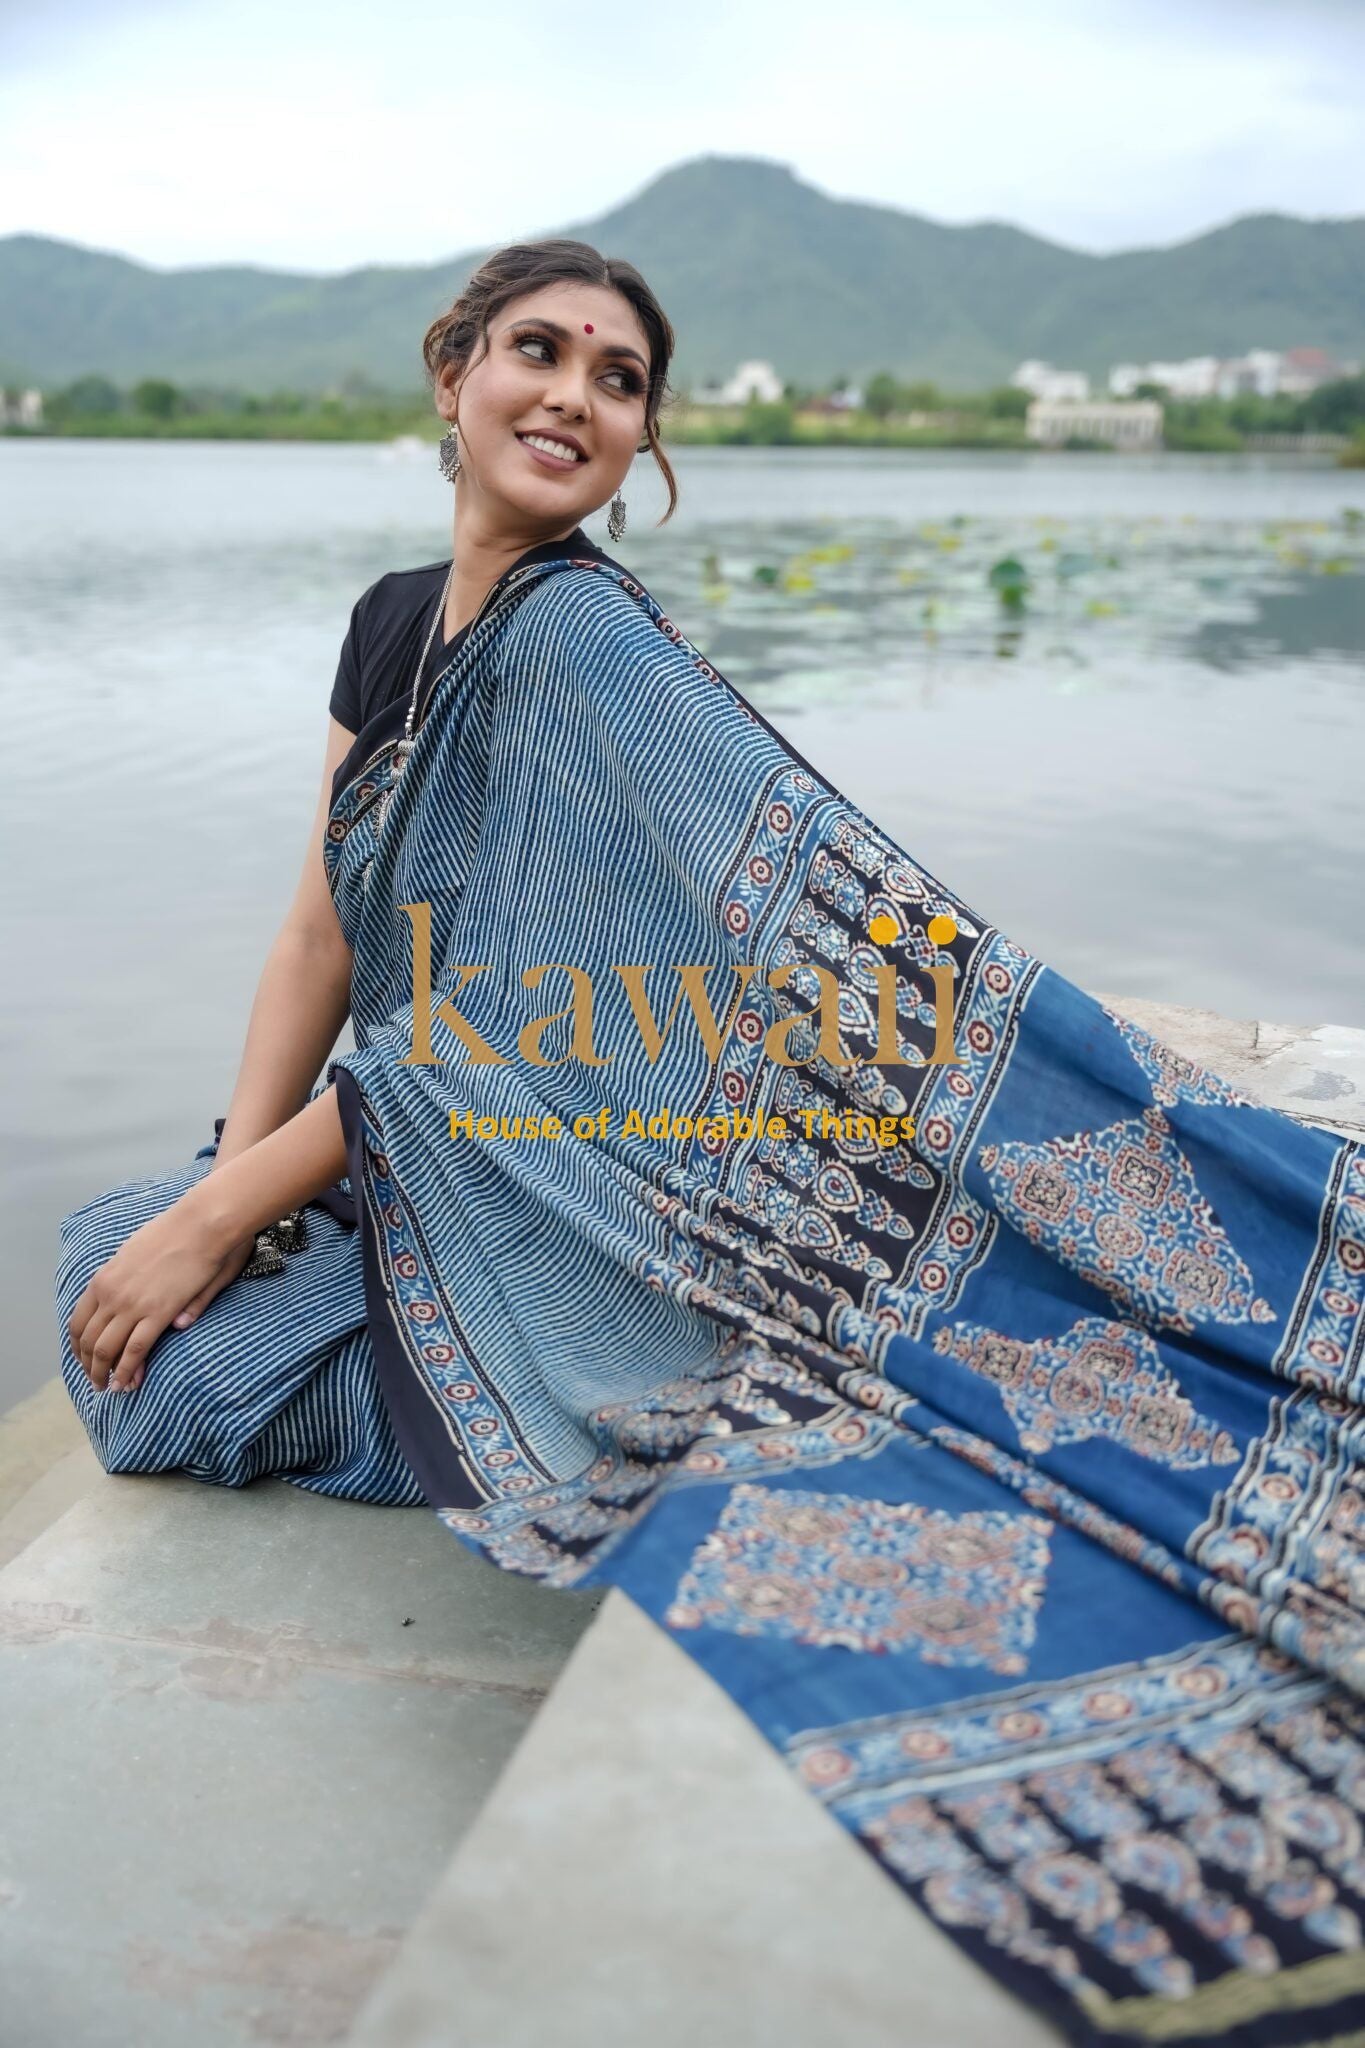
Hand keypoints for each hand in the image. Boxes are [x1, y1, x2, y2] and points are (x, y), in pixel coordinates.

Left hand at [67, 1197, 257, 1394]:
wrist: (203, 1222)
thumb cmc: (181, 1232)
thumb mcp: (149, 1256)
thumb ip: (144, 1286)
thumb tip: (152, 1314)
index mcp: (105, 1278)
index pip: (79, 1320)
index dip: (79, 1346)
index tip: (85, 1359)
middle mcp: (111, 1293)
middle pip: (88, 1340)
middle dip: (89, 1366)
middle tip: (96, 1381)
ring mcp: (132, 1305)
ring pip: (106, 1350)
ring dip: (104, 1374)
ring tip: (110, 1389)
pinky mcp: (158, 1313)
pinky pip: (135, 1350)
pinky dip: (128, 1371)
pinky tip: (128, 1384)